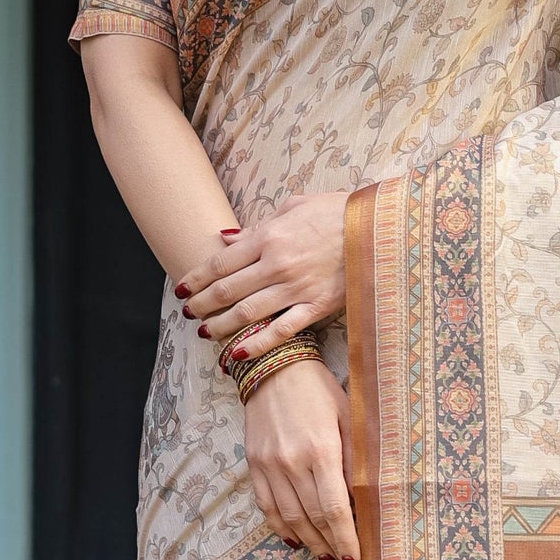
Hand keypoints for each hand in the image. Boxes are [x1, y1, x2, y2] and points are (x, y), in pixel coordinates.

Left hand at [177, 191, 347, 361]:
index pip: (220, 263)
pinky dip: (257, 344)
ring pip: (247, 313)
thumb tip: (227, 239)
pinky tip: (238, 353)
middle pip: (227, 290)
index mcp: (268, 237)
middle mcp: (276, 265)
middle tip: (188, 312)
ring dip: (221, 325)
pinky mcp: (316, 307)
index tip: (181, 287)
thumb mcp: (294, 206)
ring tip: (206, 332)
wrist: (378, 228)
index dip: (196, 278)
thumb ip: (258, 225)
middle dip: (202, 304)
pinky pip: (281, 331)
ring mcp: (296, 289)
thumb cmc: (336, 212)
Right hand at [241, 358, 358, 559]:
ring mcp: (269, 464)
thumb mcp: (348, 416)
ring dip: (309, 541)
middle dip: (331, 545)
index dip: (346, 539)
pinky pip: (266, 505)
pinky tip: (294, 539)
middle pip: (313, 517)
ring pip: (290, 516)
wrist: (273, 365)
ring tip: (323, 556)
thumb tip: (366, 498)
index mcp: (322, 449)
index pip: (336, 508)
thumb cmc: (319, 389)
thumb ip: (355, 456)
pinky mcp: (253, 463)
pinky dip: (280, 527)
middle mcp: (292, 461)